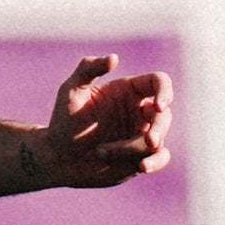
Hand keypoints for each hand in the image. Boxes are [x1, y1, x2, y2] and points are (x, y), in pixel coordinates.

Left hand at [36, 54, 172, 186]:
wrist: (59, 156)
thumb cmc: (64, 120)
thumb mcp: (71, 90)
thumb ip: (88, 68)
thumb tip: (114, 58)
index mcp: (129, 91)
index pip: (159, 83)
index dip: (165, 91)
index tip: (159, 106)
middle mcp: (140, 111)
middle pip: (165, 115)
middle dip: (159, 129)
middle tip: (149, 141)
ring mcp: (142, 135)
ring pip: (158, 140)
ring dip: (134, 149)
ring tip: (101, 153)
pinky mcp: (141, 156)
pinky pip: (161, 158)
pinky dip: (155, 162)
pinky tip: (142, 167)